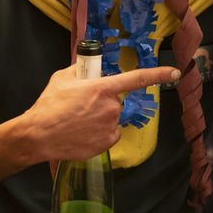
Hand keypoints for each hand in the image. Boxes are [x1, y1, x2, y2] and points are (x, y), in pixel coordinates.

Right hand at [20, 63, 179, 162]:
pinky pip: (109, 134)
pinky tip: (82, 133)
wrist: (38, 135)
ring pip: (112, 119)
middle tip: (81, 107)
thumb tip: (88, 68)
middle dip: (103, 102)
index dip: (158, 75)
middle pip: (116, 101)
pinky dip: (100, 134)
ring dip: (100, 118)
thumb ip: (80, 71)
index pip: (136, 79)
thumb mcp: (62, 78)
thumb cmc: (49, 105)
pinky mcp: (107, 144)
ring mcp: (110, 127)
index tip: (175, 73)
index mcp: (103, 88)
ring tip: (78, 122)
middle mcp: (112, 107)